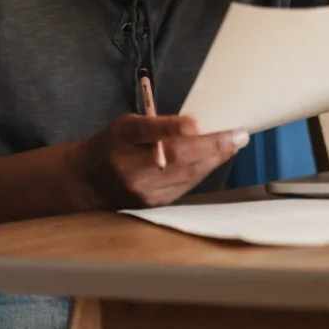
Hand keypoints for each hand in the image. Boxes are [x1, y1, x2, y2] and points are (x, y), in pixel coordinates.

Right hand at [81, 114, 248, 208]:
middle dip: (212, 146)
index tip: (196, 124)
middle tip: (238, 136)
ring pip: (186, 174)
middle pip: (176, 157)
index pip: (148, 131)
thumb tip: (195, 126)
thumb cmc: (113, 144)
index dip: (172, 128)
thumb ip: (155, 124)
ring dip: (214, 159)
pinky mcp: (154, 204)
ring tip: (234, 144)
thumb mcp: (126, 124)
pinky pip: (186, 185)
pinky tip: (216, 159)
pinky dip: (203, 171)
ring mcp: (143, 190)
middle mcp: (131, 167)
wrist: (89, 182)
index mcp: (121, 138)